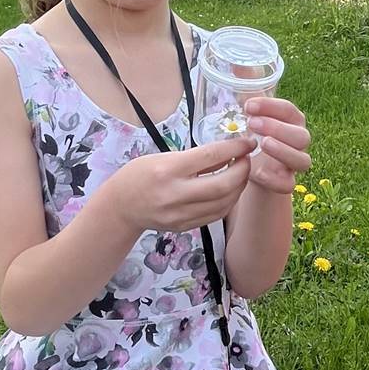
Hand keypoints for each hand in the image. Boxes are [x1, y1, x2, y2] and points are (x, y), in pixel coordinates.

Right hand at [105, 140, 252, 235]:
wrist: (120, 207)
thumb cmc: (139, 175)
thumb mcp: (164, 157)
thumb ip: (196, 158)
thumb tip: (229, 152)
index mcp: (168, 170)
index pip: (211, 156)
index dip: (235, 148)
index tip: (248, 142)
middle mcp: (175, 194)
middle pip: (222, 185)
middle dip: (242, 171)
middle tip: (247, 160)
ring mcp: (180, 214)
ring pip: (223, 203)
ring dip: (239, 187)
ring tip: (241, 174)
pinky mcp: (184, 227)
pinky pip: (215, 215)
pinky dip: (228, 201)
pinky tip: (230, 190)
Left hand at [244, 95, 311, 194]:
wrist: (254, 169)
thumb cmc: (255, 133)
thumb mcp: (250, 111)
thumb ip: (247, 87)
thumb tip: (237, 62)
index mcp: (292, 121)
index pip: (290, 110)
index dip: (272, 106)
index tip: (248, 105)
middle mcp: (298, 141)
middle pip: (301, 135)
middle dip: (277, 127)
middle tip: (252, 123)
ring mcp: (294, 164)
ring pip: (303, 160)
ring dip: (283, 151)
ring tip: (261, 143)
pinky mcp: (286, 183)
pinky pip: (289, 184)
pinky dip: (275, 180)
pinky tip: (257, 172)